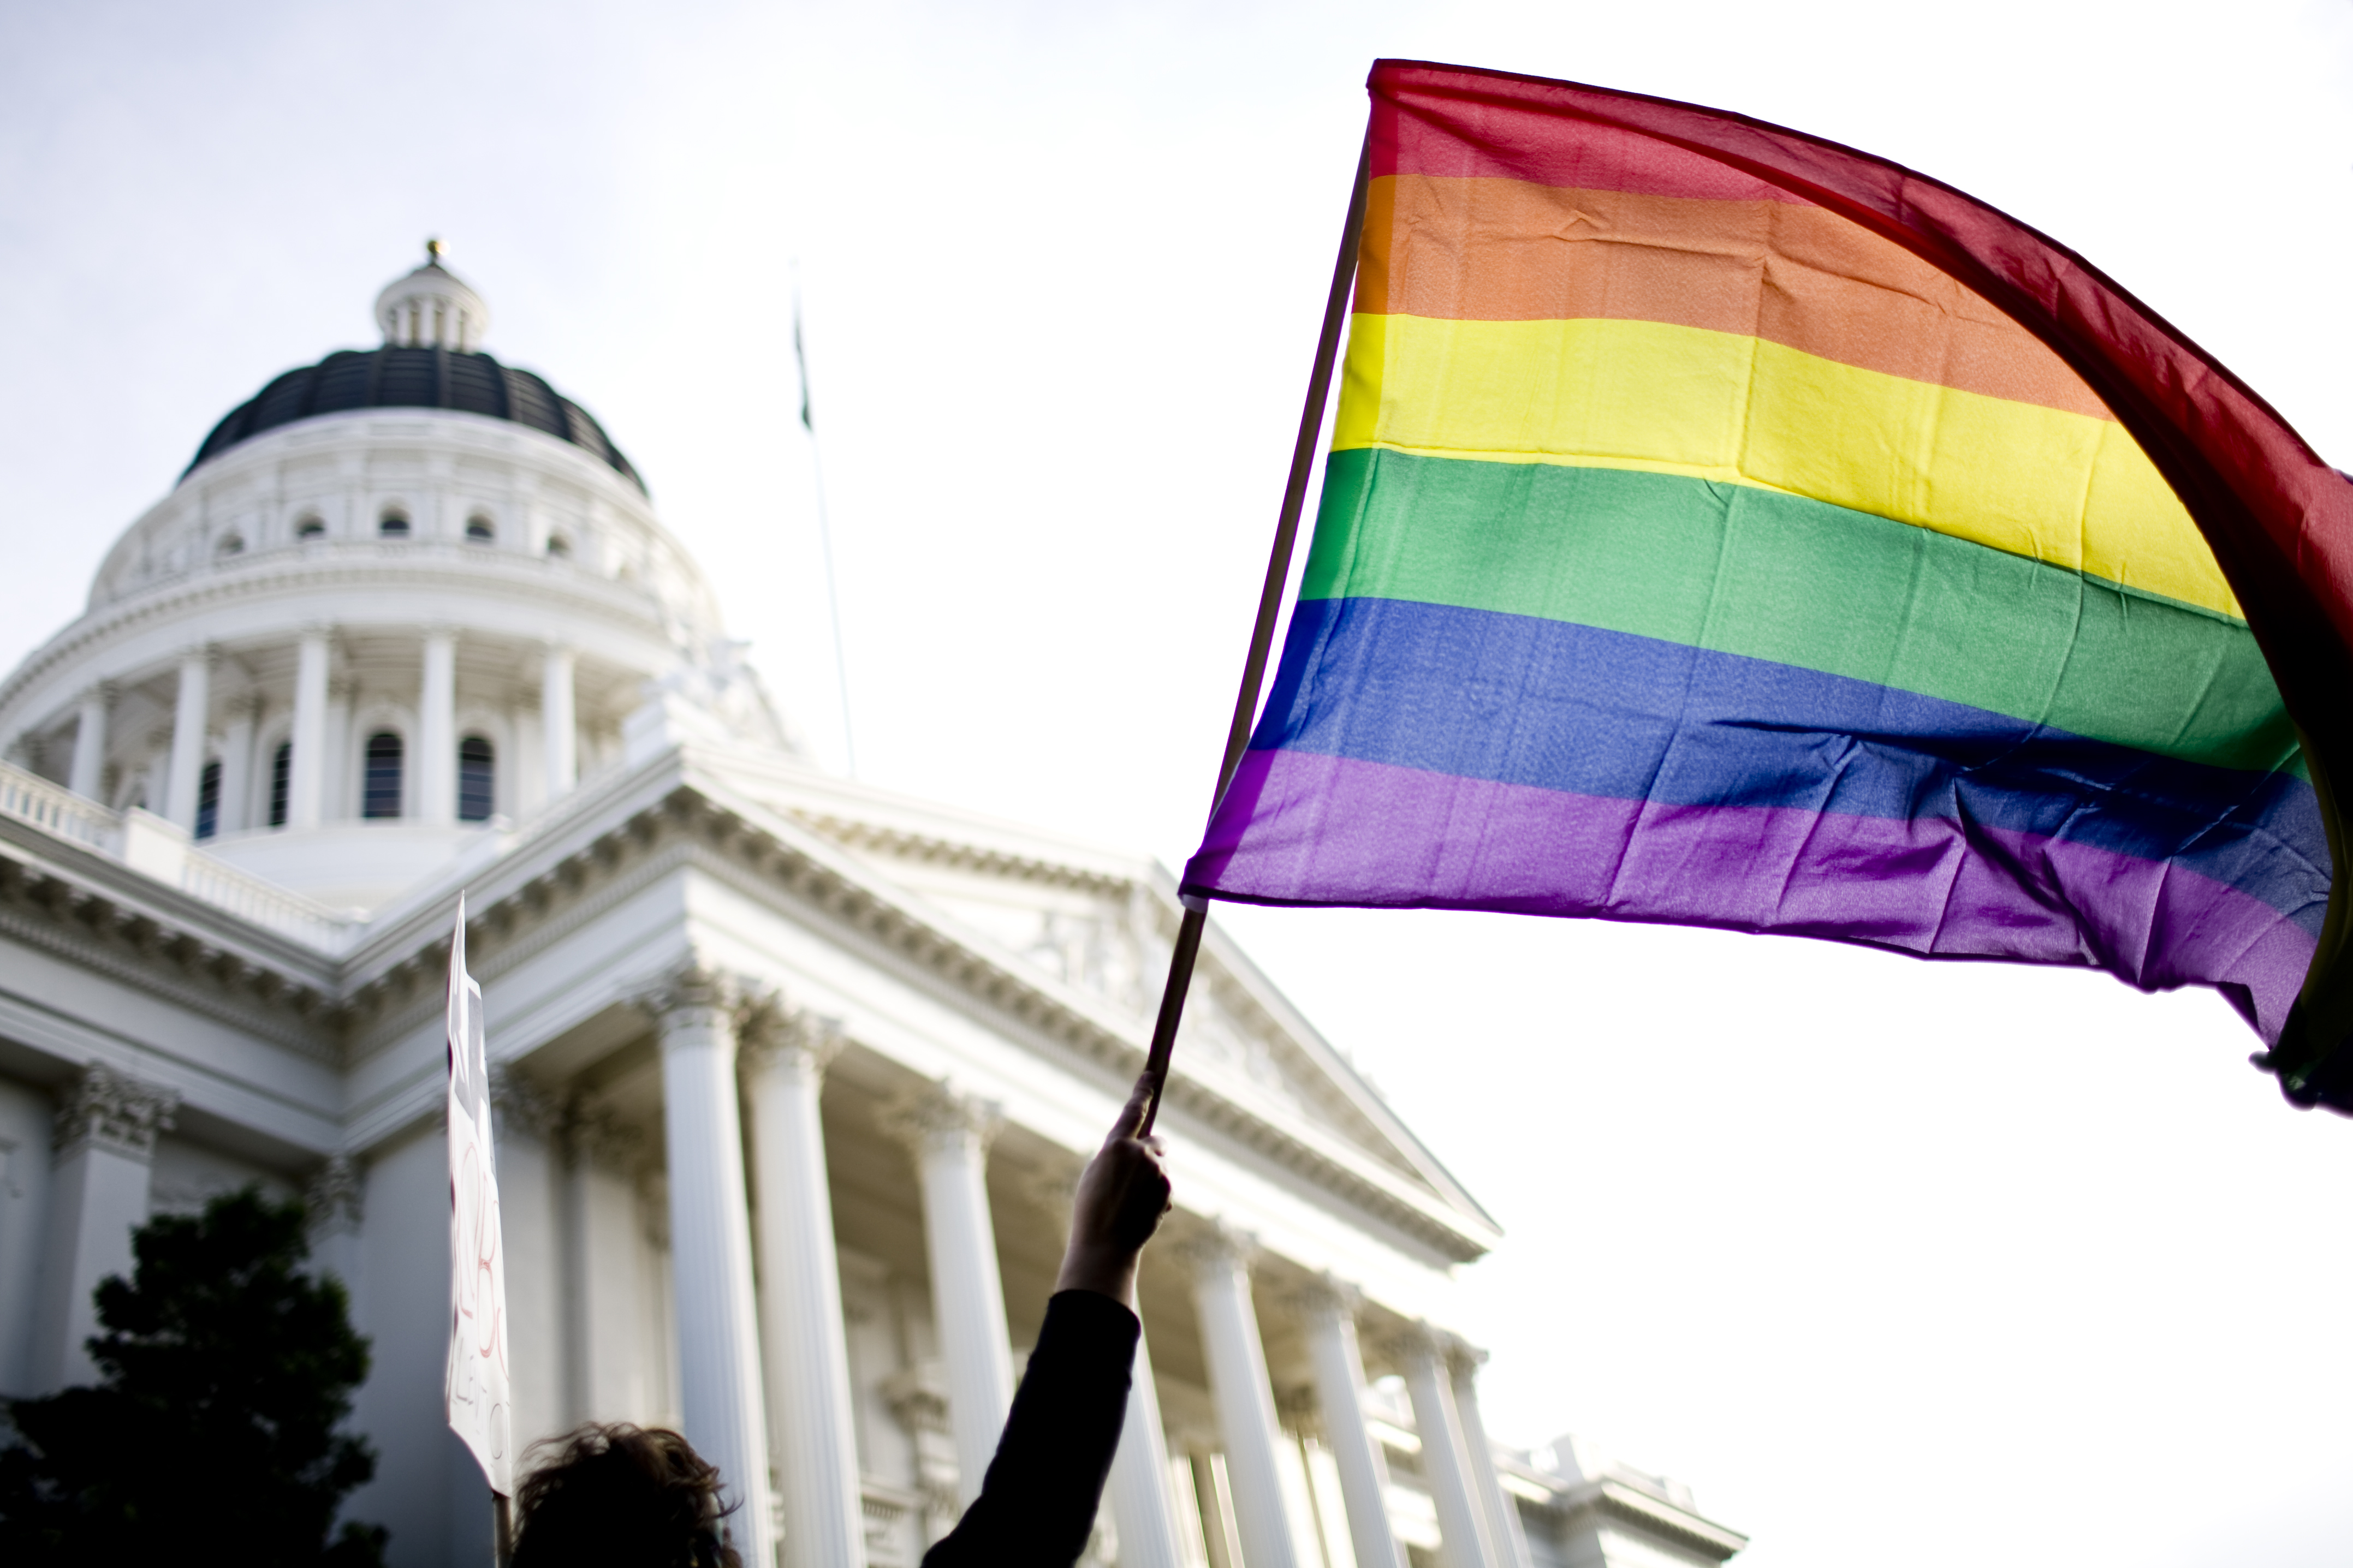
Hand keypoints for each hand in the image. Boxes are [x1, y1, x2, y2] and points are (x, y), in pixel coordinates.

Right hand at [1055, 1075, 1173, 1307]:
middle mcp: (1139, 1152)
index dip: (1143, 1091)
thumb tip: (1136, 1151)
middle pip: (1156, 1142)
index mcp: (1115, 1145)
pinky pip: (1165, 1185)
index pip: (1133, 1111)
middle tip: (1134, 1177)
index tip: (1152, 1074)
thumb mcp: (1095, 1174)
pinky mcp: (1167, 1188)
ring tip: (1131, 1202)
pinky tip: (1142, 1211)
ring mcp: (1156, 1170)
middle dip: (1151, 1153)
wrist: (1106, 1244)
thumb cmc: (1092, 1210)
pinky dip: (1158, 1194)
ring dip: (1153, 1178)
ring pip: (1161, 1166)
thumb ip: (1115, 1155)